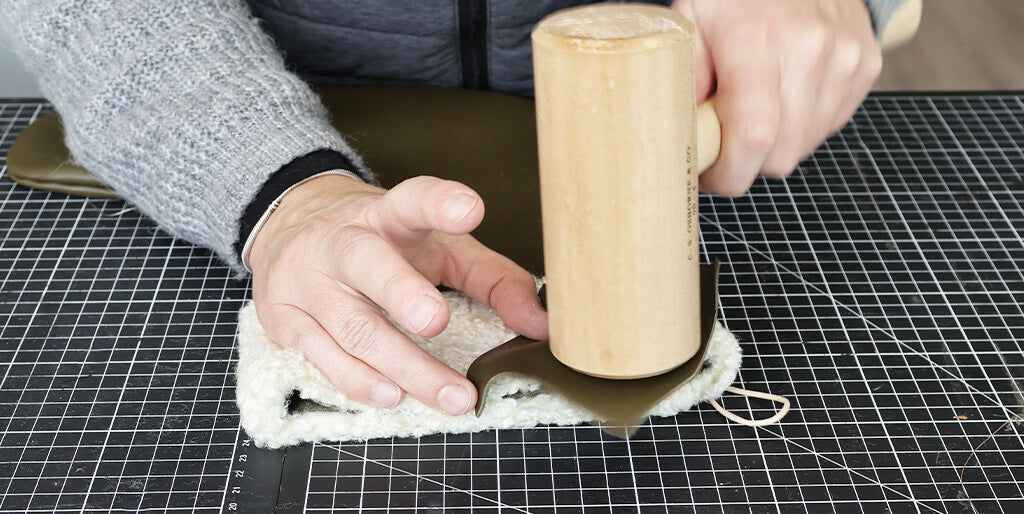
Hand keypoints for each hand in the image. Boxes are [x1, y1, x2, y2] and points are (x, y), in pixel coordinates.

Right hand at [247, 174, 547, 414]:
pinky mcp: (284, 319)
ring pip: (353, 328)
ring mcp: (307, 281)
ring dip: (404, 366)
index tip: (469, 208)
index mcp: (386, 215)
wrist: (287, 225)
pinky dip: (360, 382)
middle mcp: (340, 242)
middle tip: (436, 320)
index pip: (412, 200)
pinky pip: (323, 357)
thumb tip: (541, 324)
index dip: (439, 203)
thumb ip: (494, 280)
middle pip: (369, 264)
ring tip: (449, 393)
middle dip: (403, 293)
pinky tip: (392, 393)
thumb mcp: (437, 246)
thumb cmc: (379, 243)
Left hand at [673, 0, 881, 195]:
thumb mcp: (692, 20)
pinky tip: (784, 93)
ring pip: (805, 146)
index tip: (709, 172)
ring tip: (755, 106)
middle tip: (725, 136)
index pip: (753, 137)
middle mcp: (809, 51)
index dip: (728, 172)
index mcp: (757, 42)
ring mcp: (845, 60)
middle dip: (747, 160)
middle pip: (781, 155)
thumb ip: (686, 75)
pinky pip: (828, 126)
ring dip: (776, 143)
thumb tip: (687, 128)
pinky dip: (802, 124)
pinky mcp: (865, 67)